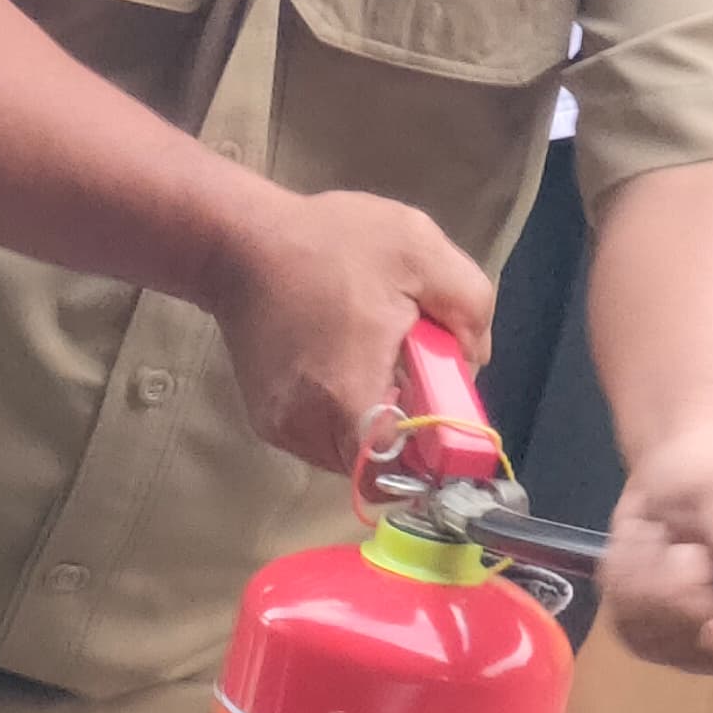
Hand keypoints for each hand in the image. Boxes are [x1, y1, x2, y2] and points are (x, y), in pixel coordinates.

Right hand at [204, 189, 492, 474]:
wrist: (241, 240)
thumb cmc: (331, 244)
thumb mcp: (421, 251)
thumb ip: (469, 308)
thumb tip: (471, 362)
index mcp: (348, 398)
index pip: (395, 473)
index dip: (429, 456)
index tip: (442, 414)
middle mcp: (307, 429)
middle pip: (375, 466)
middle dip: (404, 430)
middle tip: (410, 372)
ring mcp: (280, 428)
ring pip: (347, 454)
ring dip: (372, 423)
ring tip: (373, 359)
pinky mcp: (264, 418)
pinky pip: (320, 437)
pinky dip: (342, 414)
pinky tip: (342, 363)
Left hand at [600, 427, 712, 674]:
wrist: (682, 470)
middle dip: (685, 588)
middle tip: (688, 540)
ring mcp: (708, 645)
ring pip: (663, 637)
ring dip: (649, 575)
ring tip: (666, 534)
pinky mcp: (660, 641)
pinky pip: (629, 624)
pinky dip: (626, 577)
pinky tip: (646, 547)